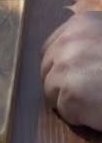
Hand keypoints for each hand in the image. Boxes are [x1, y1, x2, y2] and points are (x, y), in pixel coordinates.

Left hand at [41, 11, 101, 129]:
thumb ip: (92, 44)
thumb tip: (72, 61)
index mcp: (82, 23)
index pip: (51, 48)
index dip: (62, 67)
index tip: (78, 78)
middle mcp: (69, 40)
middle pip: (47, 70)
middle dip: (63, 85)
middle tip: (92, 95)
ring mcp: (67, 65)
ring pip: (52, 92)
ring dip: (73, 103)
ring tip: (100, 102)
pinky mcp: (71, 92)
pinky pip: (66, 112)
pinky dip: (83, 119)